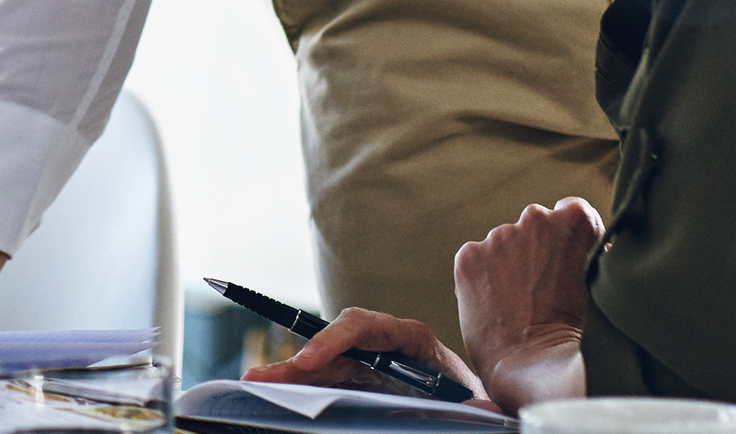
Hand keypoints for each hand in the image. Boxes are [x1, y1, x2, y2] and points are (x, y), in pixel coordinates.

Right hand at [242, 308, 486, 407]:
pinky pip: (324, 383)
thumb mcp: (473, 397)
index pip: (363, 327)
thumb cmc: (473, 397)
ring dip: (288, 376)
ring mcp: (366, 365)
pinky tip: (274, 395)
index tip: (308, 363)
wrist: (476, 404)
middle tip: (260, 377)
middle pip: (332, 347)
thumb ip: (473, 403)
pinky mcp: (357, 383)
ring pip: (321, 368)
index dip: (333, 342)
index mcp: (410, 339)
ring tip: (253, 384)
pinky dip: (300, 390)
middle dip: (296, 362)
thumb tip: (482, 409)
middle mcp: (381, 347)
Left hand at [453, 199, 600, 413]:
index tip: (566, 263)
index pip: (570, 210)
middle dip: (535, 251)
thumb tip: (589, 248)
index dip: (568, 239)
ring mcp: (499, 236)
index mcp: (575, 220)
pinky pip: (475, 260)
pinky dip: (481, 279)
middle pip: (534, 226)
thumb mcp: (598, 282)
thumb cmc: (576, 333)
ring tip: (517, 304)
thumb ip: (588, 254)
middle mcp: (536, 218)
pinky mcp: (469, 257)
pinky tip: (495, 306)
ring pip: (502, 244)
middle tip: (540, 290)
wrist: (537, 367)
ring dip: (507, 265)